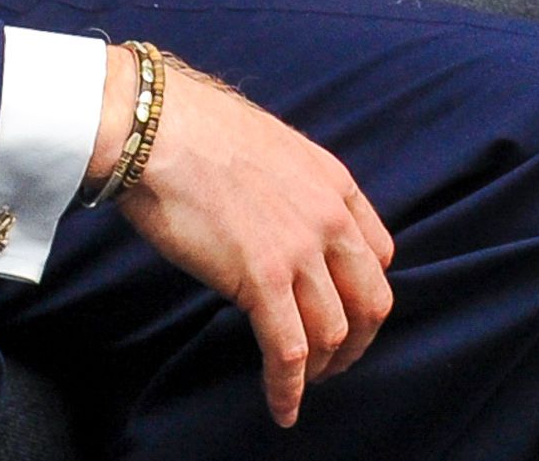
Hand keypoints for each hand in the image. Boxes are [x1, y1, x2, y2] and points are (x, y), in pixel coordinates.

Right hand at [107, 51, 395, 428]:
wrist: (159, 129)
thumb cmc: (199, 136)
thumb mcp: (274, 152)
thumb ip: (296, 192)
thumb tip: (284, 227)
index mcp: (335, 184)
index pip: (379, 255)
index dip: (363, 296)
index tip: (344, 316)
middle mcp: (329, 217)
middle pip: (370, 301)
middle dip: (355, 343)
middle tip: (331, 364)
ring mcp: (299, 249)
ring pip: (333, 332)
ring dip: (321, 370)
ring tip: (301, 386)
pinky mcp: (262, 277)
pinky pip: (289, 351)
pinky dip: (289, 389)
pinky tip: (282, 408)